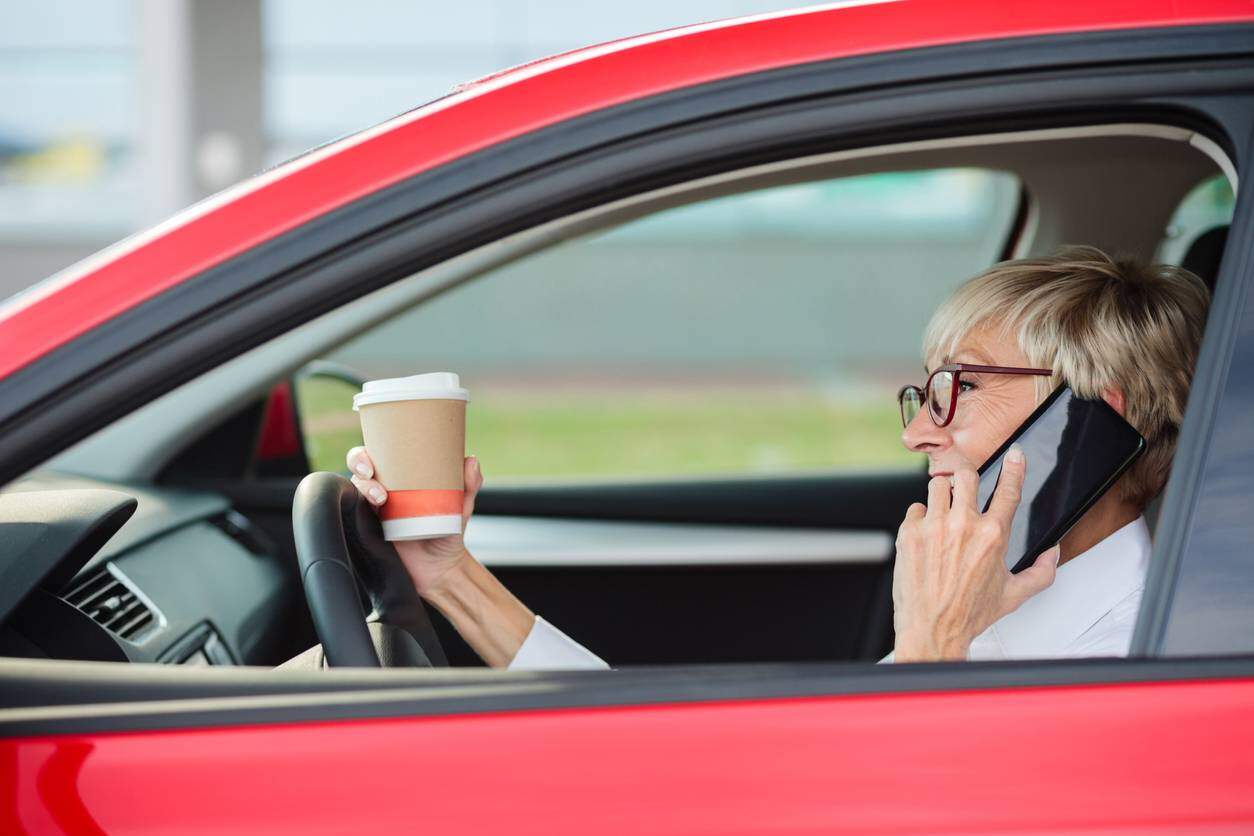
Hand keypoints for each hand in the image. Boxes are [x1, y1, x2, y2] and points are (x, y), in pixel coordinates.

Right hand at [346, 447, 484, 597]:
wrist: (440, 568)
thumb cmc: (448, 532)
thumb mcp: (461, 507)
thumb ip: (469, 485)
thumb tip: (471, 461)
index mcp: (402, 475)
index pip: (379, 452)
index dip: (370, 447)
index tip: (376, 452)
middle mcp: (384, 488)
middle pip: (360, 466)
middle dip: (358, 462)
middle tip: (370, 472)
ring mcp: (373, 509)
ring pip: (356, 489)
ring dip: (363, 487)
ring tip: (381, 499)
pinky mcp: (368, 529)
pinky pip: (354, 515)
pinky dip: (354, 511)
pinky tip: (371, 514)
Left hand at [891, 446, 1060, 661]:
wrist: (932, 629)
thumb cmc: (970, 614)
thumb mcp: (1014, 595)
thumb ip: (1041, 572)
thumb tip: (1053, 553)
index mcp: (993, 536)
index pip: (1009, 491)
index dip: (1014, 469)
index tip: (1015, 454)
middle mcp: (963, 525)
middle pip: (966, 476)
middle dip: (966, 482)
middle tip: (964, 496)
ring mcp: (934, 526)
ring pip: (937, 486)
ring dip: (942, 496)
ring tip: (943, 517)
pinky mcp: (909, 533)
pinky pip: (915, 508)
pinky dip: (920, 518)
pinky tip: (926, 537)